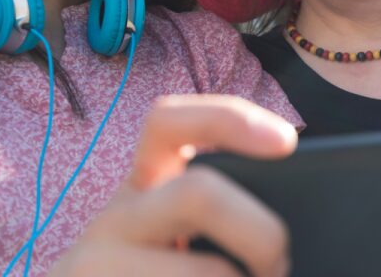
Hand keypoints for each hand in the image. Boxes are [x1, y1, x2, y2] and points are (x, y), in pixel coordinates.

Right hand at [49, 95, 296, 276]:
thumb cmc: (159, 272)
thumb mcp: (183, 239)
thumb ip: (221, 216)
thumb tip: (286, 239)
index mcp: (145, 184)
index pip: (169, 122)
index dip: (228, 119)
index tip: (286, 142)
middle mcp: (116, 217)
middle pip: (198, 194)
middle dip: (261, 232)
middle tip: (278, 266)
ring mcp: (95, 265)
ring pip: (207, 271)